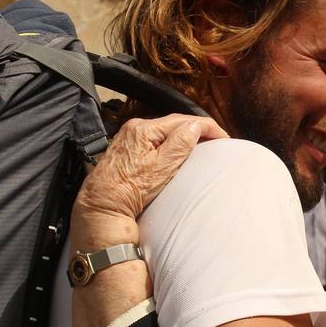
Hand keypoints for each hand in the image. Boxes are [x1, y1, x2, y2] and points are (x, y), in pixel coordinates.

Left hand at [73, 114, 227, 233]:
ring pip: (165, 132)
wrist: (102, 206)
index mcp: (144, 129)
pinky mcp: (128, 150)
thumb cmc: (127, 190)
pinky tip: (179, 152)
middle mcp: (134, 128)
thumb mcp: (161, 168)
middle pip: (174, 124)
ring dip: (184, 136)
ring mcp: (130, 138)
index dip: (207, 127)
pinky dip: (171, 143)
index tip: (223, 137)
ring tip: (202, 145)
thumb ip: (180, 144)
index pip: (183, 120)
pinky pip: (155, 141)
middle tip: (217, 141)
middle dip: (197, 130)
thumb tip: (196, 126)